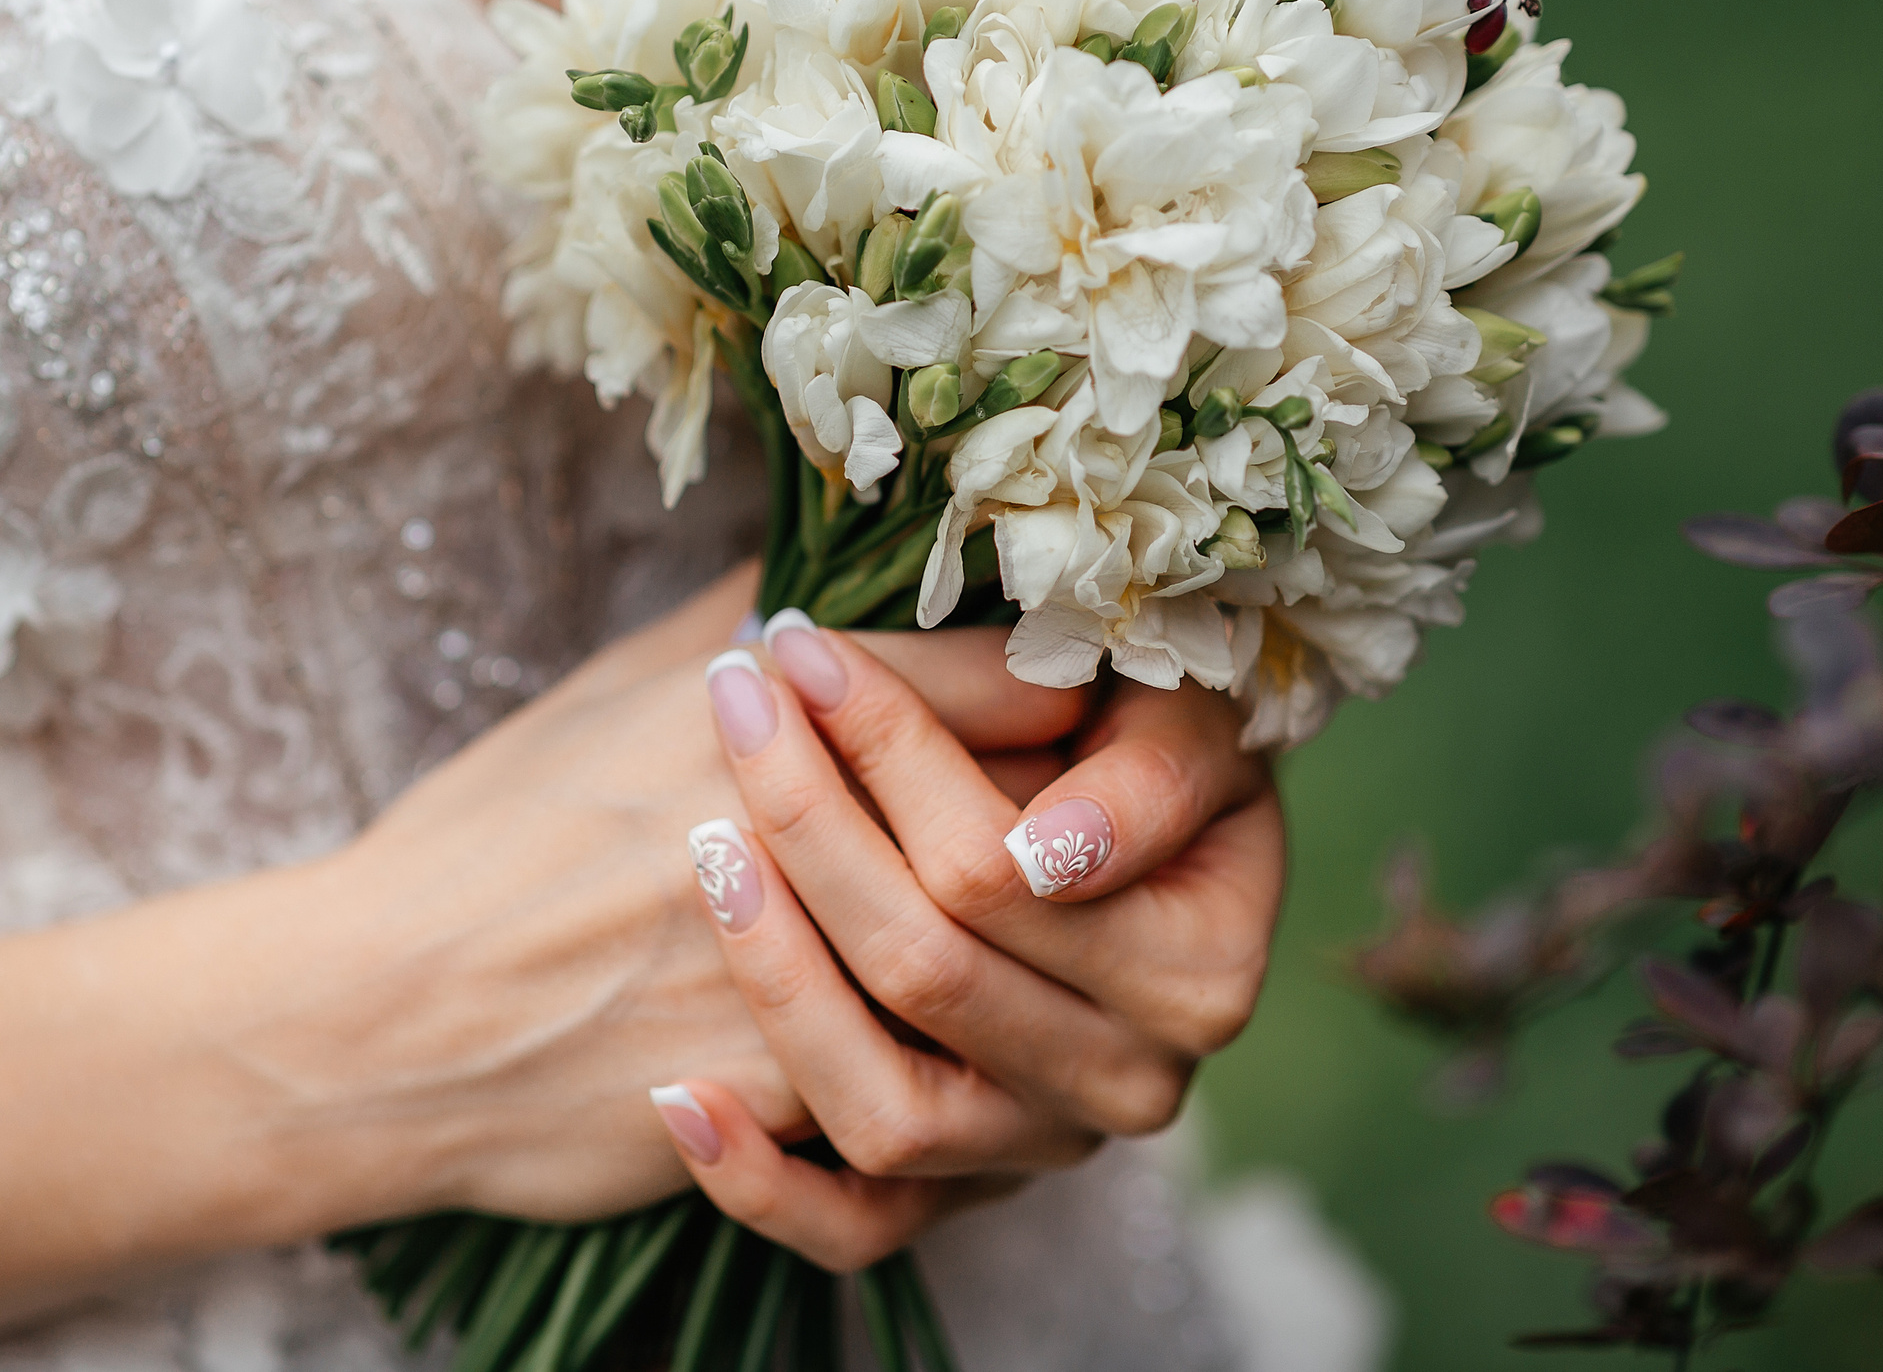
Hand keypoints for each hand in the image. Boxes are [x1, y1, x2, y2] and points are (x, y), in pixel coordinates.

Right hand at [246, 571, 1091, 1233]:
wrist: (387, 1018)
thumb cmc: (494, 833)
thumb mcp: (618, 686)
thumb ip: (747, 613)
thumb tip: (845, 555)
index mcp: (757, 722)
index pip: (1001, 681)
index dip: (1067, 680)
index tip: (1088, 679)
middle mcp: (795, 846)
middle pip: (1031, 814)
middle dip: (1090, 799)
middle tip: (1111, 780)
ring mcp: (802, 986)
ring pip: (1004, 959)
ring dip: (1047, 934)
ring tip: (1053, 902)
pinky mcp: (793, 1103)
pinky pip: (940, 1081)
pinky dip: (975, 1045)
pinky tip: (973, 1019)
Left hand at [651, 611, 1280, 1270]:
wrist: (1131, 838)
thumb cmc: (1143, 749)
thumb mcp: (1182, 722)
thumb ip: (1138, 772)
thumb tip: (1040, 852)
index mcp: (1201, 968)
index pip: (1002, 867)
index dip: (892, 749)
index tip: (801, 652)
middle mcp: (1133, 1083)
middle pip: (925, 969)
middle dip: (808, 820)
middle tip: (730, 704)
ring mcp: (1038, 1149)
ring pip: (884, 1107)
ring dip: (776, 978)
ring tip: (706, 848)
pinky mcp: (962, 1195)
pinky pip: (854, 1230)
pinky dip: (762, 1184)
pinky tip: (681, 1099)